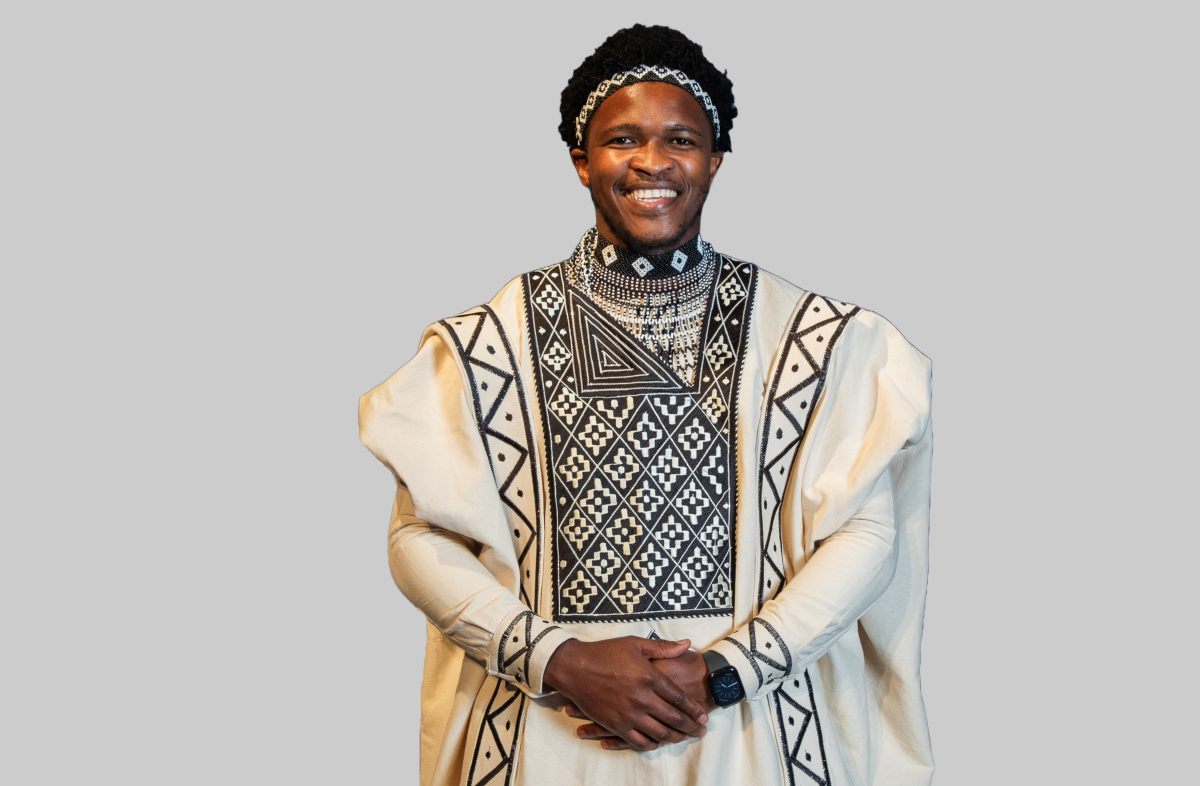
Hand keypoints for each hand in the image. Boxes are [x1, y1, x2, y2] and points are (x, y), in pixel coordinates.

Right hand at [544, 637, 708, 751]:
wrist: (574, 668)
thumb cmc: (605, 653)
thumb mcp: (635, 644)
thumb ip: (663, 648)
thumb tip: (687, 644)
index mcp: (649, 677)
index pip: (679, 698)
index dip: (694, 709)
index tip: (703, 715)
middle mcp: (642, 698)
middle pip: (674, 719)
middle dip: (691, 727)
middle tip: (701, 730)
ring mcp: (629, 714)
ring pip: (659, 733)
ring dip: (676, 738)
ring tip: (685, 738)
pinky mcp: (616, 725)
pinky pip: (639, 741)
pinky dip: (652, 744)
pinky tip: (659, 742)